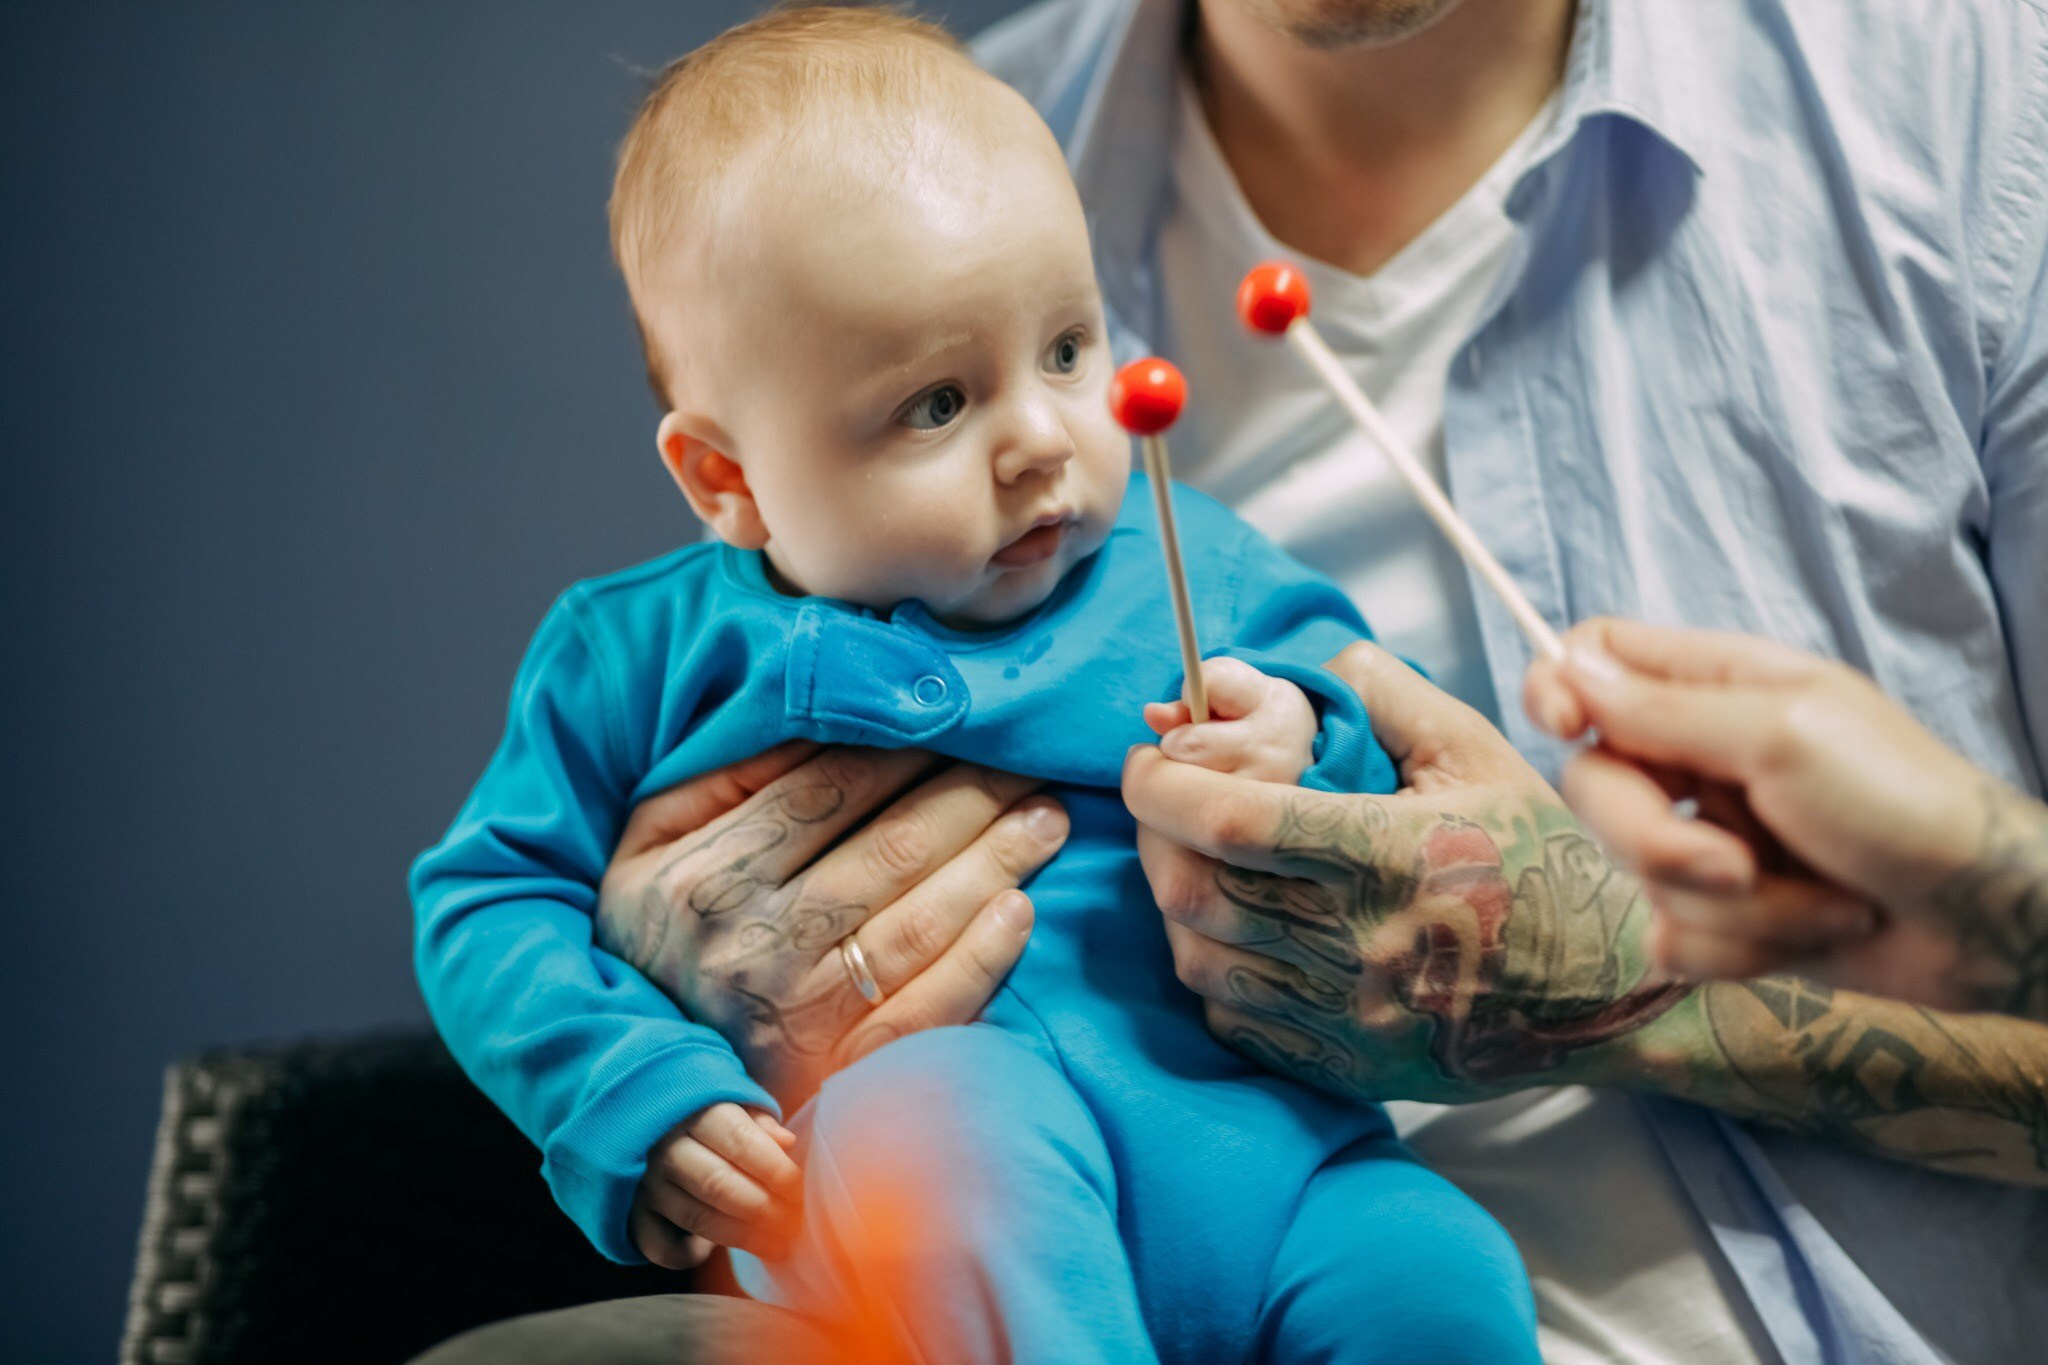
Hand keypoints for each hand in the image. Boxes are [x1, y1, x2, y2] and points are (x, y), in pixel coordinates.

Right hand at [597, 743, 1067, 1106]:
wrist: (644, 1071)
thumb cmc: (659, 930)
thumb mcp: (656, 839)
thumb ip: (730, 775)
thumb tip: (824, 712)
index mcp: (709, 876)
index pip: (831, 790)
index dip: (908, 749)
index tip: (964, 716)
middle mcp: (755, 944)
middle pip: (893, 850)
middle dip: (976, 798)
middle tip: (1034, 763)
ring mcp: (802, 1015)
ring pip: (921, 924)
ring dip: (997, 863)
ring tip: (1047, 820)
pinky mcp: (838, 1073)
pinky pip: (925, 1013)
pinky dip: (980, 961)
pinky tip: (1021, 912)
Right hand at [630, 1103, 801, 1268]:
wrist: (644, 1119)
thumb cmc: (704, 1114)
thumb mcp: (732, 1102)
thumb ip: (759, 1122)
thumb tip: (787, 1143)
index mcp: (694, 1112)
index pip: (739, 1141)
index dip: (774, 1170)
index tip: (800, 1190)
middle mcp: (664, 1147)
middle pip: (719, 1184)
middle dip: (764, 1209)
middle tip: (793, 1225)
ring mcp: (645, 1184)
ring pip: (697, 1218)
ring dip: (742, 1236)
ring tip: (775, 1245)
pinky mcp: (633, 1215)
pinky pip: (660, 1246)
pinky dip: (687, 1255)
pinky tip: (710, 1249)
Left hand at [1124, 642, 1687, 1106]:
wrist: (1614, 989)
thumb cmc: (1542, 855)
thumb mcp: (1476, 749)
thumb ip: (1379, 693)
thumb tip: (1282, 666)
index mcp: (1390, 853)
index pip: (1230, 821)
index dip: (1160, 784)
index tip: (1145, 756)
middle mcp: (1362, 942)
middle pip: (1194, 890)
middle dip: (1154, 833)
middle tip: (1162, 799)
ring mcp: (1351, 1016)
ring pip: (1199, 956)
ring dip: (1176, 899)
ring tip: (1197, 859)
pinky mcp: (1347, 1066)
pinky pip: (1232, 1018)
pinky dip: (1213, 967)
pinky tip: (1240, 929)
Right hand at [1523, 617, 2047, 1017]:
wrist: (1985, 921)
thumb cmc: (1904, 802)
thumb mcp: (1784, 733)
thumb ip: (1665, 707)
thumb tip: (1568, 668)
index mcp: (1715, 687)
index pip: (1594, 658)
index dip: (1558, 686)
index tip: (1566, 727)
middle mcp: (1699, 759)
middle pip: (1593, 785)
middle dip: (1658, 842)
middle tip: (1737, 864)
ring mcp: (1709, 838)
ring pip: (1637, 875)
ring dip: (1735, 905)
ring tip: (1819, 900)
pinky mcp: (1724, 916)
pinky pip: (1674, 939)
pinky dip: (1745, 946)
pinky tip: (1813, 932)